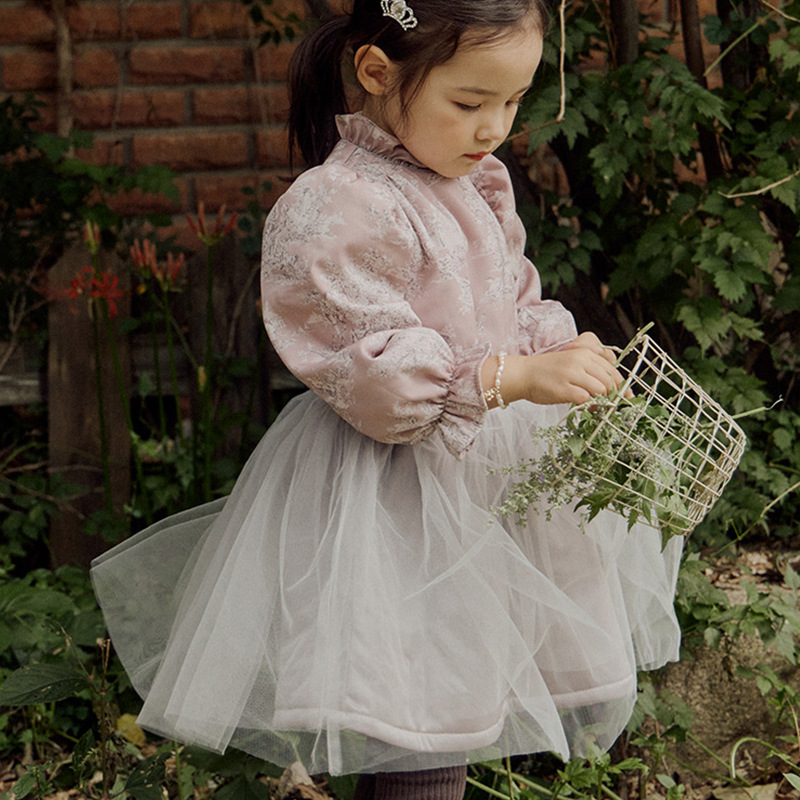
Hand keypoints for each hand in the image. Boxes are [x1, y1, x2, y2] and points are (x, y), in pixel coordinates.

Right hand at [483, 333, 626, 407]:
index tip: (625, 397)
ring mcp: (572, 374)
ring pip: (601, 390)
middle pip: (610, 381)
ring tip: (595, 407)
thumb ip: (590, 370)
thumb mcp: (572, 363)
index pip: (612, 370)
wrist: (522, 374)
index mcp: (584, 353)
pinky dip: (588, 406)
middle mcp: (580, 361)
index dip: (621, 385)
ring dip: (602, 402)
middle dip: (614, 396)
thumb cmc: (546, 372)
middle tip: (610, 406)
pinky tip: (584, 408)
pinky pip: (586, 399)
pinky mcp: (564, 389)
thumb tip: (613, 388)